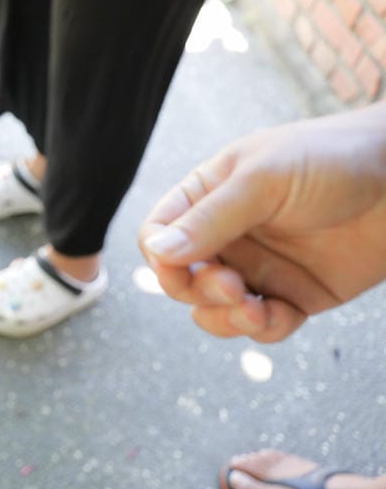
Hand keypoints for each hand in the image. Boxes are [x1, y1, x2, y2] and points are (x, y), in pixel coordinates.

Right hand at [138, 103, 385, 342]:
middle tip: (230, 285)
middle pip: (180, 280)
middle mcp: (227, 235)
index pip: (158, 235)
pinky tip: (277, 316)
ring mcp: (260, 267)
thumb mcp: (263, 180)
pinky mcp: (296, 295)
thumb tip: (157, 255)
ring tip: (253, 309)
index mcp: (207, 196)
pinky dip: (263, 330)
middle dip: (195, 291)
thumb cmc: (332, 159)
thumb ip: (210, 219)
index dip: (159, 258)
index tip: (178, 269)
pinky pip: (263, 326)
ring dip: (224, 318)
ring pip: (214, 311)